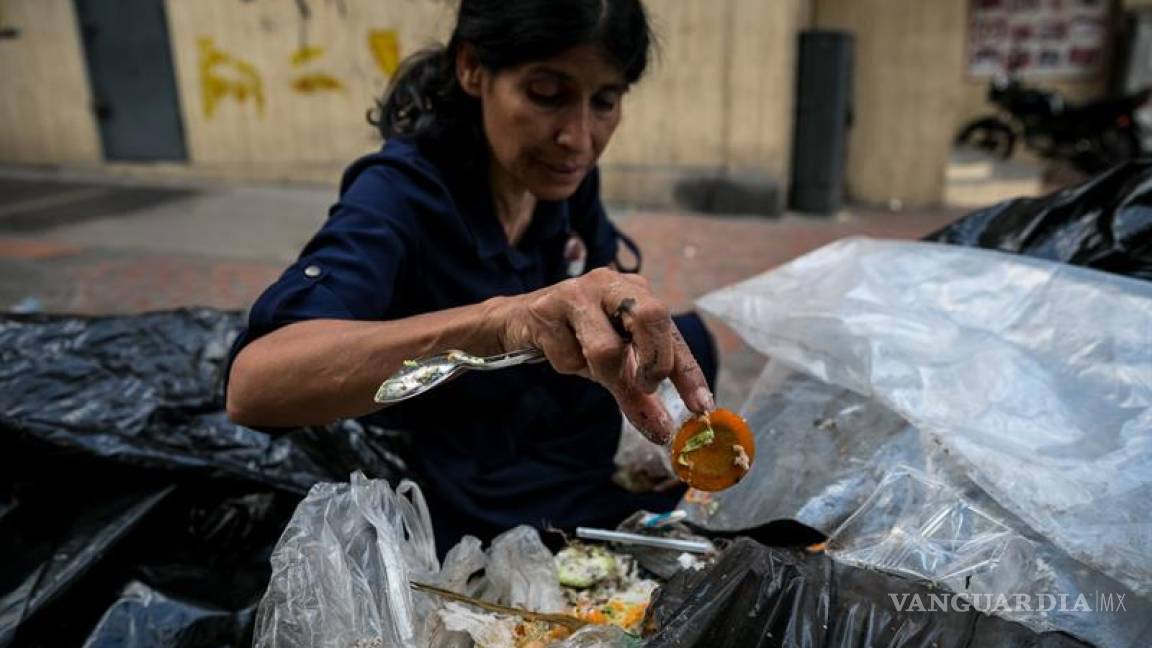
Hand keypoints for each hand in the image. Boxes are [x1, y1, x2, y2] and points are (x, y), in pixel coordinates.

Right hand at [495, 268, 713, 442]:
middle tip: (647, 387)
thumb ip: (638, 389)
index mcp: (635, 292)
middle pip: (650, 316)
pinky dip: (567, 367)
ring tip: (587, 367)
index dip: (688, 370)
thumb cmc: (574, 338)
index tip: (701, 406)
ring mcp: (577, 293)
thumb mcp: (613, 363)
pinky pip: (568, 357)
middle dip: (654, 361)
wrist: (515, 321)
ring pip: (606, 349)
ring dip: (601, 374)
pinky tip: (557, 352)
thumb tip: (662, 431)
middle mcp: (611, 284)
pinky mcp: (546, 309)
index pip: (672, 331)